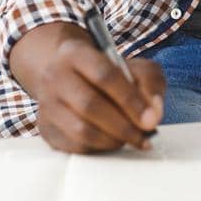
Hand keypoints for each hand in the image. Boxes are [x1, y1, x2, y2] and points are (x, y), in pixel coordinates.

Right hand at [9, 22, 165, 152]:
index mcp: (75, 53)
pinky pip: (75, 146)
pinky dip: (99, 148)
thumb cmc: (108, 73)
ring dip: (113, 140)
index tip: (150, 121)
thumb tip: (153, 115)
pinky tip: (112, 140)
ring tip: (130, 138)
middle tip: (144, 136)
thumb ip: (150, 85)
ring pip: (81, 130)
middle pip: (90, 105)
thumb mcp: (135, 68)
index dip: (130, 100)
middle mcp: (54, 76)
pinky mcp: (46, 128)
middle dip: (123, 126)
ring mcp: (47, 104)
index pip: (104, 75)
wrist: (70, 76)